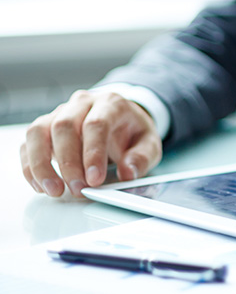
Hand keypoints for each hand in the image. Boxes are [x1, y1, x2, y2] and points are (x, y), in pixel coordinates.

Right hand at [20, 90, 161, 197]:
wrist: (121, 120)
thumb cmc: (132, 132)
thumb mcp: (149, 143)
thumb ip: (142, 157)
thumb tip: (128, 173)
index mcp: (110, 104)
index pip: (96, 124)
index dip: (93, 153)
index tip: (94, 179)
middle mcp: (81, 104)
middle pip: (64, 127)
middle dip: (68, 162)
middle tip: (77, 188)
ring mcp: (59, 113)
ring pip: (38, 132)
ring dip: (41, 164)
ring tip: (53, 190)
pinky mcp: (44, 127)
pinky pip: (28, 143)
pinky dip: (30, 166)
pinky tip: (40, 185)